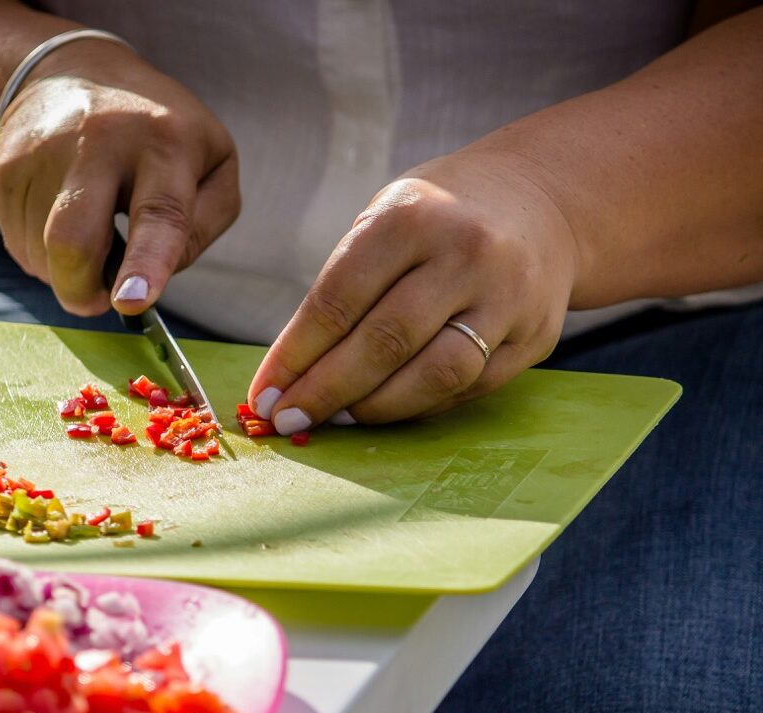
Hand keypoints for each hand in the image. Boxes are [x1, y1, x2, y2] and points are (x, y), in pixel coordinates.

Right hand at [0, 41, 238, 315]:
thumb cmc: (160, 134)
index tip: (132, 302)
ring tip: (90, 231)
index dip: (146, 263)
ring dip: (65, 270)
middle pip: (72, 241)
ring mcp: (43, 152)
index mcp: (166, 142)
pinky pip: (18, 244)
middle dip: (80, 291)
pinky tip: (61, 220)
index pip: (158, 213)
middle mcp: (99, 140)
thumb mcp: (214, 164)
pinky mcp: (6, 167)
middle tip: (98, 299)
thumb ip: (203, 224)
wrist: (77, 73)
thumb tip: (158, 274)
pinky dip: (43, 254)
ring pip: (42, 254)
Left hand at [248, 150, 580, 431]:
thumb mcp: (383, 221)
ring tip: (336, 419)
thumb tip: (290, 372)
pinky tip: (385, 410)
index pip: (338, 301)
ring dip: (374, 409)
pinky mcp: (534, 336)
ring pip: (433, 375)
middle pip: (383, 343)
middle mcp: (465, 253)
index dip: (294, 356)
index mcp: (410, 217)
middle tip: (288, 419)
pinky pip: (467, 388)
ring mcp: (508, 297)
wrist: (540, 202)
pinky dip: (418, 407)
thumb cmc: (436, 218)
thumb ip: (343, 287)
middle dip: (326, 391)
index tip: (263, 394)